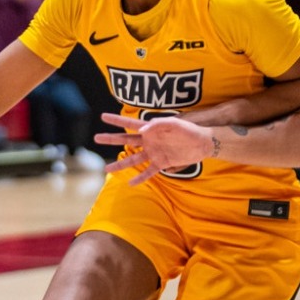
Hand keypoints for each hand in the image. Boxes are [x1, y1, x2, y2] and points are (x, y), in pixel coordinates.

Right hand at [94, 112, 213, 184]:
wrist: (203, 144)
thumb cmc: (189, 130)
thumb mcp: (175, 123)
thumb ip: (158, 124)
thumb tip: (142, 129)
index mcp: (150, 129)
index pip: (129, 124)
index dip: (116, 120)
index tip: (103, 116)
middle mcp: (149, 141)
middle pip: (126, 140)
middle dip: (111, 139)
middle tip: (96, 138)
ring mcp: (154, 153)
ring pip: (133, 160)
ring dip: (120, 164)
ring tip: (106, 169)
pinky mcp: (162, 163)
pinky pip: (148, 172)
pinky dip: (140, 178)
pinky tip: (130, 183)